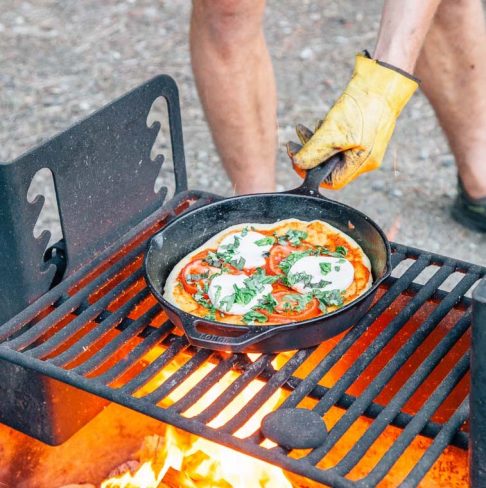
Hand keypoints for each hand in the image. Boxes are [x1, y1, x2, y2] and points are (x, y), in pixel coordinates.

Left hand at [288, 53, 418, 188]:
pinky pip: (339, 141)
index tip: (295, 158)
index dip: (310, 172)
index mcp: (362, 163)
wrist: (383, 78)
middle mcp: (365, 158)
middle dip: (310, 155)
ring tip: (302, 129)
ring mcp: (365, 145)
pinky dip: (325, 134)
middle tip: (293, 144)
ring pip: (332, 152)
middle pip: (330, 166)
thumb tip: (298, 163)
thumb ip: (314, 151)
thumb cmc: (363, 106)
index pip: (331, 180)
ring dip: (315, 143)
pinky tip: (319, 123)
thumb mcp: (334, 132)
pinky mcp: (362, 132)